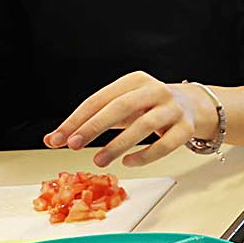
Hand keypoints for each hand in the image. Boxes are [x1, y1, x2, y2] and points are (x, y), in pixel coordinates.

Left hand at [45, 71, 210, 167]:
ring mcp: (172, 109)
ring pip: (144, 125)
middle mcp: (155, 90)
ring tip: (98, 160)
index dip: (77, 119)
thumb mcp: (119, 107)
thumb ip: (88, 122)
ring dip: (118, 144)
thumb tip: (52, 139)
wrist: (190, 105)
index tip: (58, 138)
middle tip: (73, 145)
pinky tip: (128, 162)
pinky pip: (165, 144)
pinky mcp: (185, 128)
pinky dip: (145, 155)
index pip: (100, 99)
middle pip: (122, 107)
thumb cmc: (146, 107)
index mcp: (135, 80)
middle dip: (95, 126)